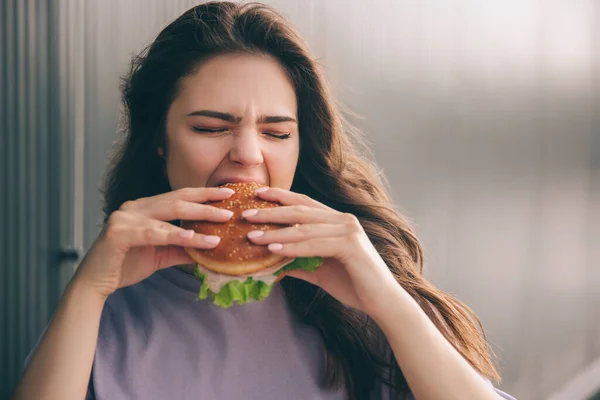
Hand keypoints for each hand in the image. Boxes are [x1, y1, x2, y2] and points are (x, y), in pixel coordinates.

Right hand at [73, 187, 235, 297]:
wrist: (95, 284)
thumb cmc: (127, 265)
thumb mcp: (162, 254)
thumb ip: (183, 248)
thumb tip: (212, 248)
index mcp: (145, 207)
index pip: (180, 196)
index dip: (204, 194)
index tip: (228, 193)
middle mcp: (135, 206)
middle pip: (178, 199)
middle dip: (207, 201)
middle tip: (231, 206)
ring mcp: (125, 217)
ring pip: (170, 214)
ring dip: (199, 217)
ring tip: (223, 222)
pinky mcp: (118, 232)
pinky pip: (154, 233)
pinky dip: (176, 236)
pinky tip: (195, 239)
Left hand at [243, 187, 399, 316]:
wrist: (382, 303)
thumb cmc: (353, 285)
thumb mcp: (320, 271)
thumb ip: (299, 263)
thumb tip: (271, 265)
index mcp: (337, 221)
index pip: (304, 204)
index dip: (280, 197)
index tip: (257, 194)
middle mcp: (344, 220)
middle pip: (301, 211)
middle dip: (271, 211)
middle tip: (245, 213)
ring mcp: (348, 231)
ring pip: (305, 228)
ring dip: (276, 232)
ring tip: (252, 235)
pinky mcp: (351, 246)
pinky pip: (315, 245)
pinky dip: (293, 247)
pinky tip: (274, 249)